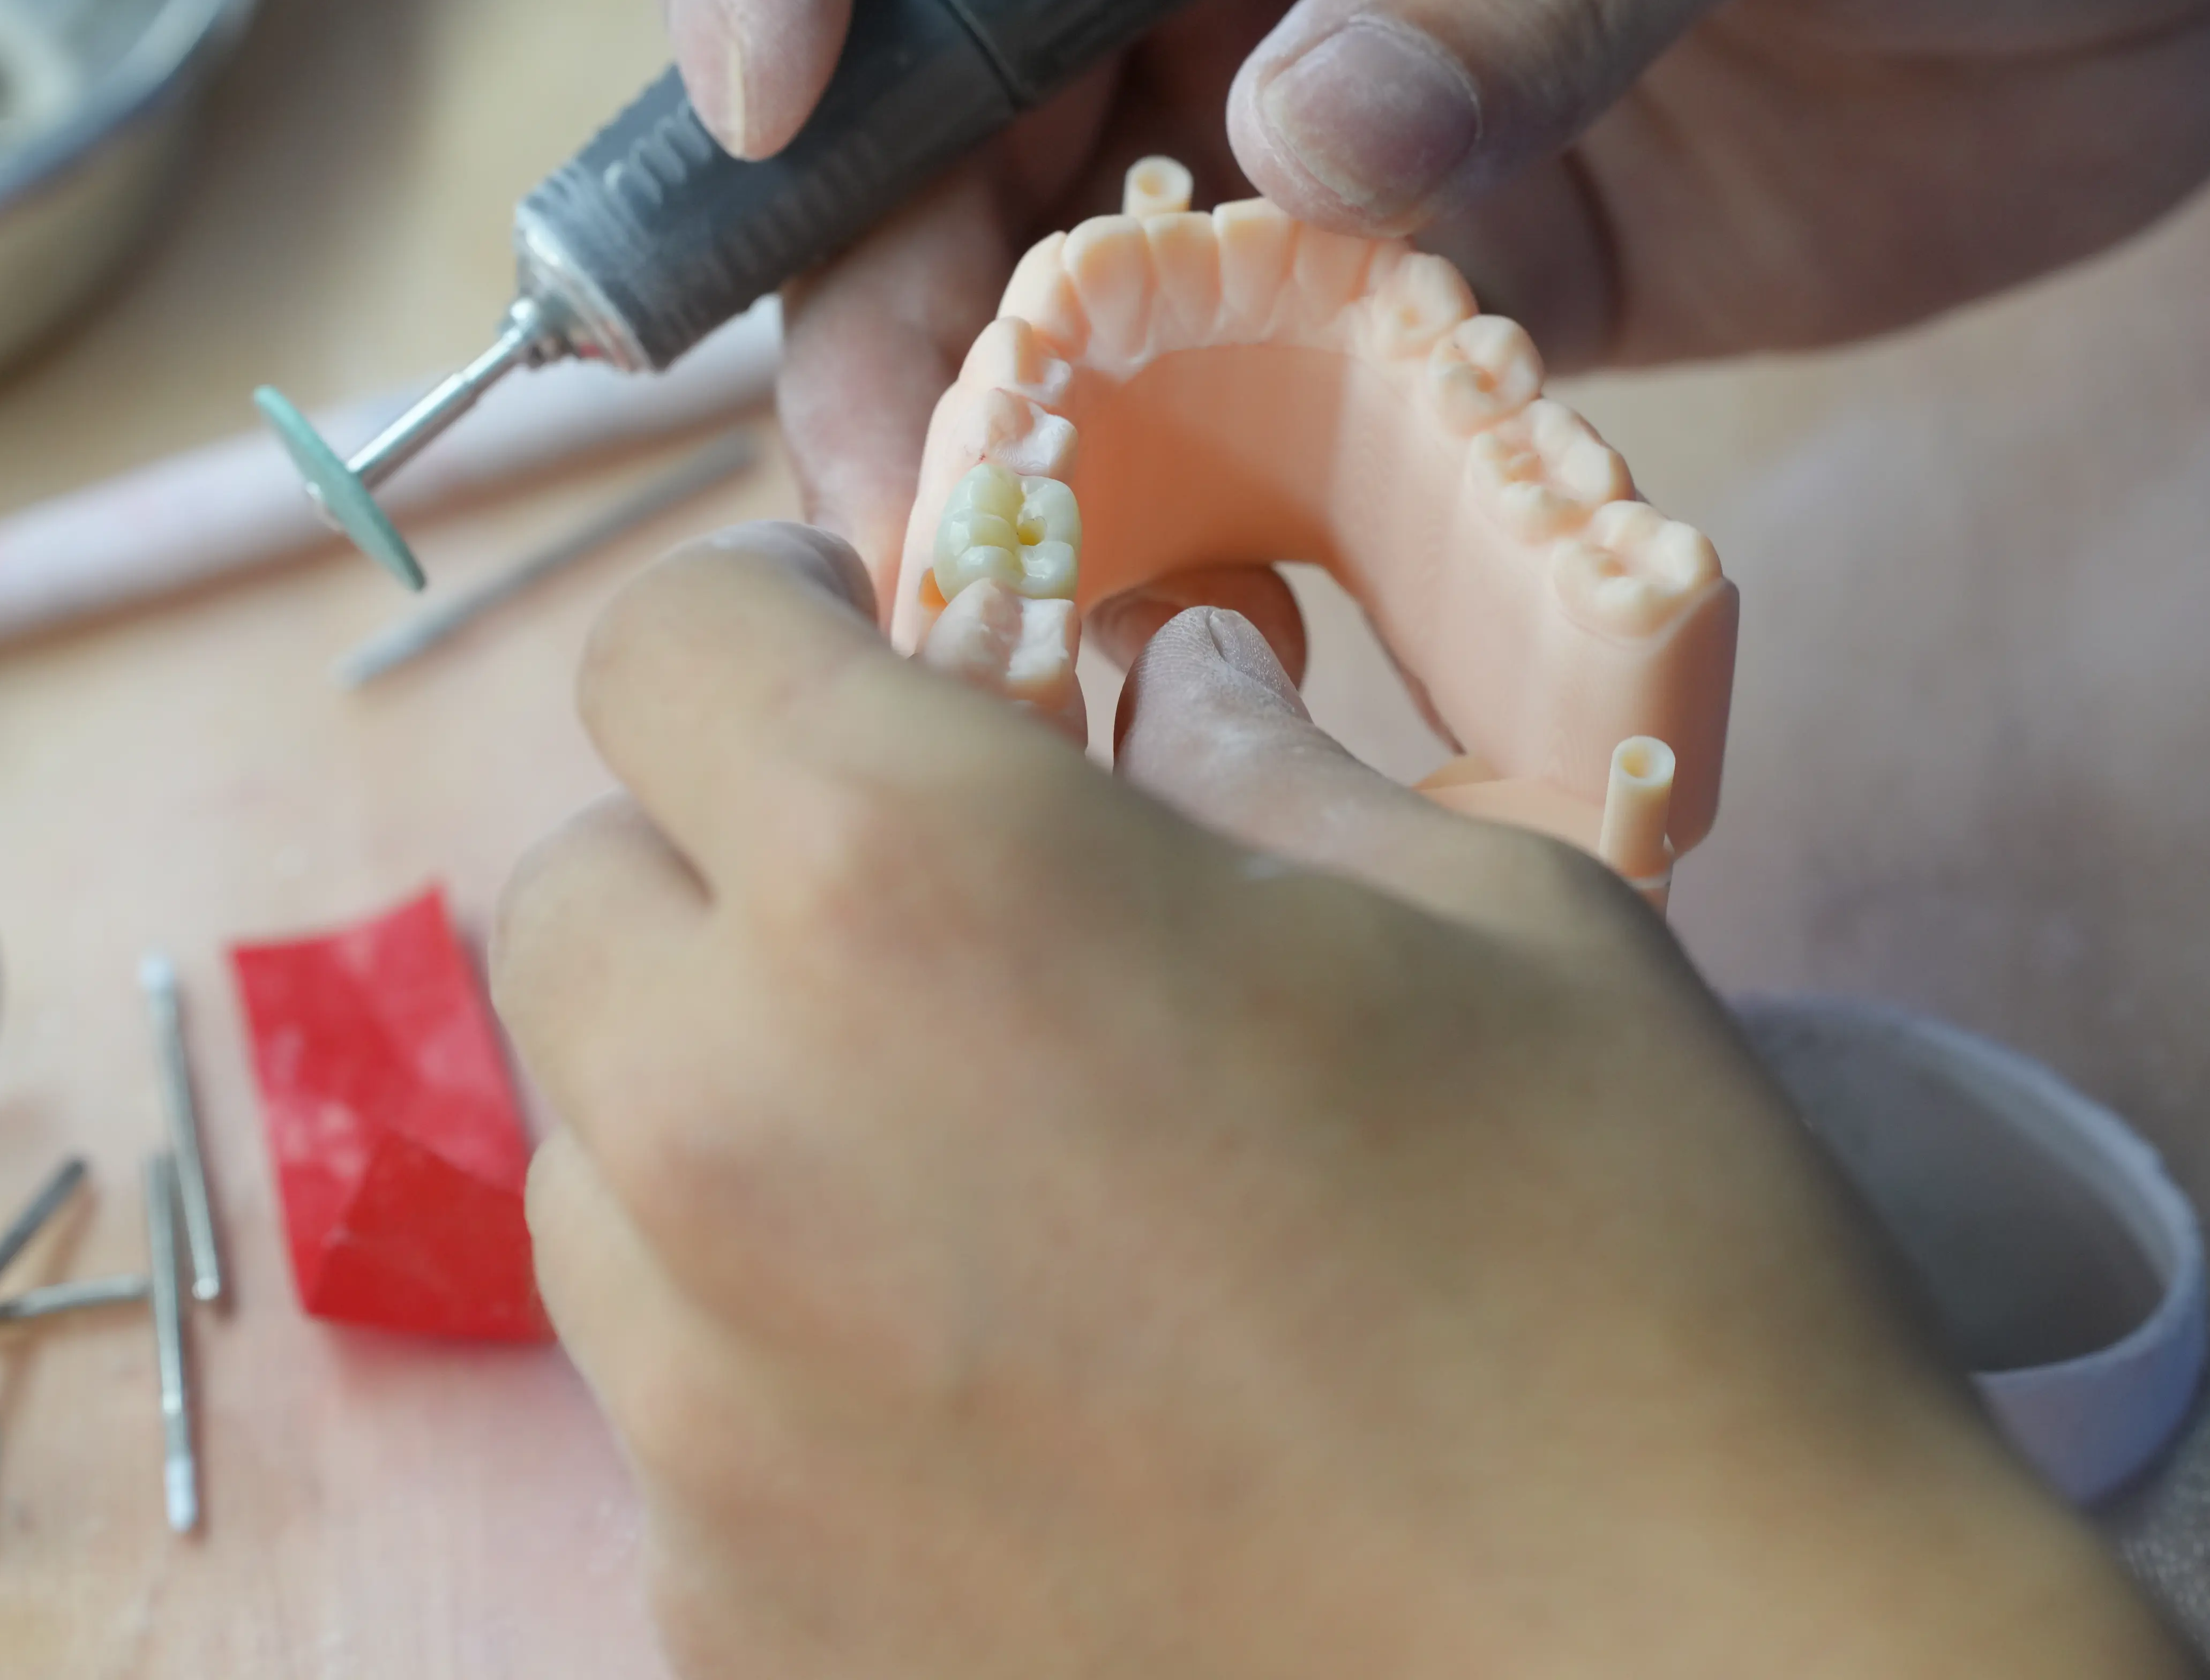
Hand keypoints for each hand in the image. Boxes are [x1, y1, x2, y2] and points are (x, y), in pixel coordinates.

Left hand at [495, 524, 2191, 1678]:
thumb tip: (1164, 691)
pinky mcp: (731, 1627)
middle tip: (937, 924)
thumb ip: (1258, 775)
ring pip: (599, 1169)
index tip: (882, 664)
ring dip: (735, 1116)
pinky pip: (680, 1412)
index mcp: (911, 887)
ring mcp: (704, 1419)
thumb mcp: (1492, 924)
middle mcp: (735, 1134)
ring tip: (975, 1182)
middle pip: (574, 909)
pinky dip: (784, 1359)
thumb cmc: (1635, 1279)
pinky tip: (1007, 1405)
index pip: (661, 649)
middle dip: (727, 869)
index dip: (770, 630)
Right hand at [651, 0, 2209, 591]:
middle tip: (869, 462)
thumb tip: (1293, 152)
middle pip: (937, 44)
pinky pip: (1278, 374)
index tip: (770, 89)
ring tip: (977, 572)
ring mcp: (1338, 64)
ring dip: (997, 408)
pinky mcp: (1463, 246)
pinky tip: (1159, 595)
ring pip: (1067, 241)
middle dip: (860, 248)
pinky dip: (1207, 482)